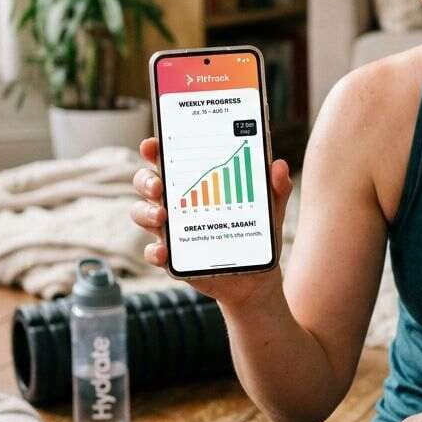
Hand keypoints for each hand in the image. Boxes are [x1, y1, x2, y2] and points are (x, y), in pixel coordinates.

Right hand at [129, 136, 293, 307]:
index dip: (155, 150)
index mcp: (196, 182)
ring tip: (162, 216)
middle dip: (146, 180)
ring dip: (146, 212)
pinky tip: (164, 252)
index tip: (152, 144)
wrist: (257, 277)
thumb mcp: (271, 208)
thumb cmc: (257, 232)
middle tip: (158, 185)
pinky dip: (154, 251)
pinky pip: (153, 252)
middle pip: (147, 183)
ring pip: (142, 213)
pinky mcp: (172, 257)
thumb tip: (279, 166)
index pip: (169, 159)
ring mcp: (171, 230)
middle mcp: (177, 202)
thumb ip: (276, 187)